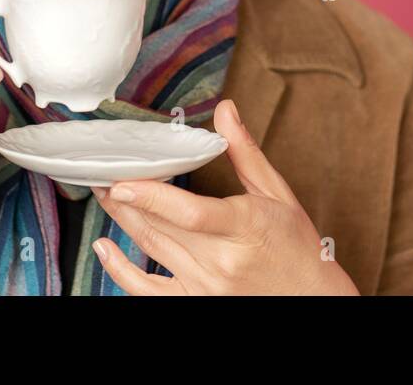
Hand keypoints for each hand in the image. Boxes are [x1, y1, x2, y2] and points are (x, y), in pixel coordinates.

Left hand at [89, 99, 360, 294]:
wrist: (311, 301)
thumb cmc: (296, 247)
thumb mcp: (278, 194)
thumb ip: (245, 152)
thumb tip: (225, 109)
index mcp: (244, 226)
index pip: (190, 214)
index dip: (152, 197)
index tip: (123, 180)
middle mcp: (221, 260)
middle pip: (160, 226)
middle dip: (125, 197)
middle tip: (101, 169)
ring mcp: (205, 286)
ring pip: (150, 248)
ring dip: (121, 219)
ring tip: (102, 192)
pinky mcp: (195, 303)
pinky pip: (147, 292)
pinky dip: (120, 271)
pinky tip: (104, 248)